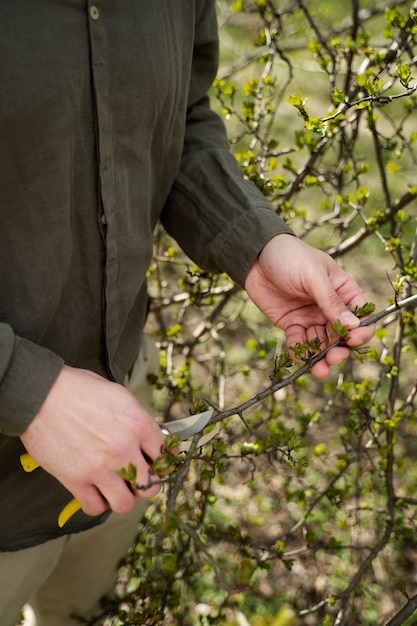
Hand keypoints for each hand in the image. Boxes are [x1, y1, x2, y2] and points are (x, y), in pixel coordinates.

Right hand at [20, 365, 165, 516]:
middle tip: (133, 478)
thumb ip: (136, 419)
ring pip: (125, 504)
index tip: (153, 464)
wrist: (41, 393)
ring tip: (113, 487)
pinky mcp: (75, 479)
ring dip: (121, 497)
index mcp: (138, 424)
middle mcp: (124, 449)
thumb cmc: (78, 389)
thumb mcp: (119, 395)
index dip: (160, 462)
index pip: (164, 457)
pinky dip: (95, 503)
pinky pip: (95, 507)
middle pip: (150, 486)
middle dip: (143, 484)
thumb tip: (147, 437)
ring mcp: (100, 467)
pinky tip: (92, 490)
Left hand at [244, 234, 373, 377]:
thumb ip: (330, 301)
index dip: (360, 331)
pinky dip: (299, 352)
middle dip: (339, 350)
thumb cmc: (290, 256)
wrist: (256, 256)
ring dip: (320, 358)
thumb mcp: (312, 275)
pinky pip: (299, 342)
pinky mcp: (292, 323)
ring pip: (321, 343)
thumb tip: (353, 325)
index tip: (352, 341)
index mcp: (343, 291)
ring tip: (317, 371)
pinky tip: (297, 358)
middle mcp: (329, 307)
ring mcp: (311, 316)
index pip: (360, 316)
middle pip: (341, 336)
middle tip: (332, 359)